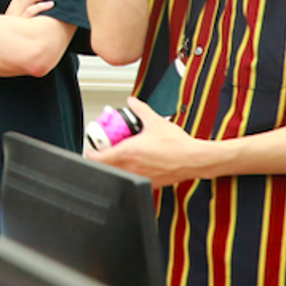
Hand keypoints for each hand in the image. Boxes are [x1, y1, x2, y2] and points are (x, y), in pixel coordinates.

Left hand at [86, 97, 212, 187]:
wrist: (195, 159)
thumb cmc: (178, 144)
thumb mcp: (155, 121)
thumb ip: (140, 109)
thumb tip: (132, 102)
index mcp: (129, 152)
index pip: (99, 158)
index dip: (91, 154)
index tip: (90, 150)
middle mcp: (132, 167)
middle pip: (106, 169)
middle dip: (102, 161)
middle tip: (102, 152)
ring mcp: (141, 177)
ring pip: (119, 175)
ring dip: (115, 168)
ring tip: (118, 158)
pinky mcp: (151, 184)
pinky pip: (134, 180)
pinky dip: (130, 174)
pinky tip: (135, 166)